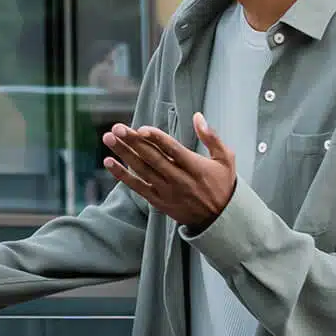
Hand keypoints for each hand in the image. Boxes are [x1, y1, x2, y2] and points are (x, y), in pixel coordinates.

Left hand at [102, 113, 235, 230]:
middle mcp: (179, 180)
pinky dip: (122, 175)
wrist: (221, 220)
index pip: (172, 150)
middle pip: (152, 158)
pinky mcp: (159, 202)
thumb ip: (211, 137)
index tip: (141, 128)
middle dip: (133, 141)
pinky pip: (137, 187)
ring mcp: (167, 192)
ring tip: (108, 138)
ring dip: (123, 154)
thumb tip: (197, 116)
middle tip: (116, 128)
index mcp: (196, 167)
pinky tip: (108, 162)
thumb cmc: (223, 184)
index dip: (156, 138)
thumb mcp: (226, 159)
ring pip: (142, 170)